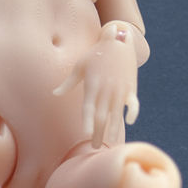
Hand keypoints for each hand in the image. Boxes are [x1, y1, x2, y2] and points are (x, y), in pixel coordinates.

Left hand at [54, 25, 139, 147]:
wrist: (118, 40)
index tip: (86, 135)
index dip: (88, 122)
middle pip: (102, 116)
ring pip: (117, 114)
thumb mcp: (79, 66)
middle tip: (96, 147)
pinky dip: (132, 112)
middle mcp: (106, 90)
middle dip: (99, 133)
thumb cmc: (95, 54)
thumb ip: (68, 82)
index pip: (89, 108)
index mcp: (92, 86)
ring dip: (114, 128)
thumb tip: (54, 93)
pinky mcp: (131, 87)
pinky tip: (129, 122)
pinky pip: (133, 103)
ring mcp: (120, 89)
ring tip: (111, 142)